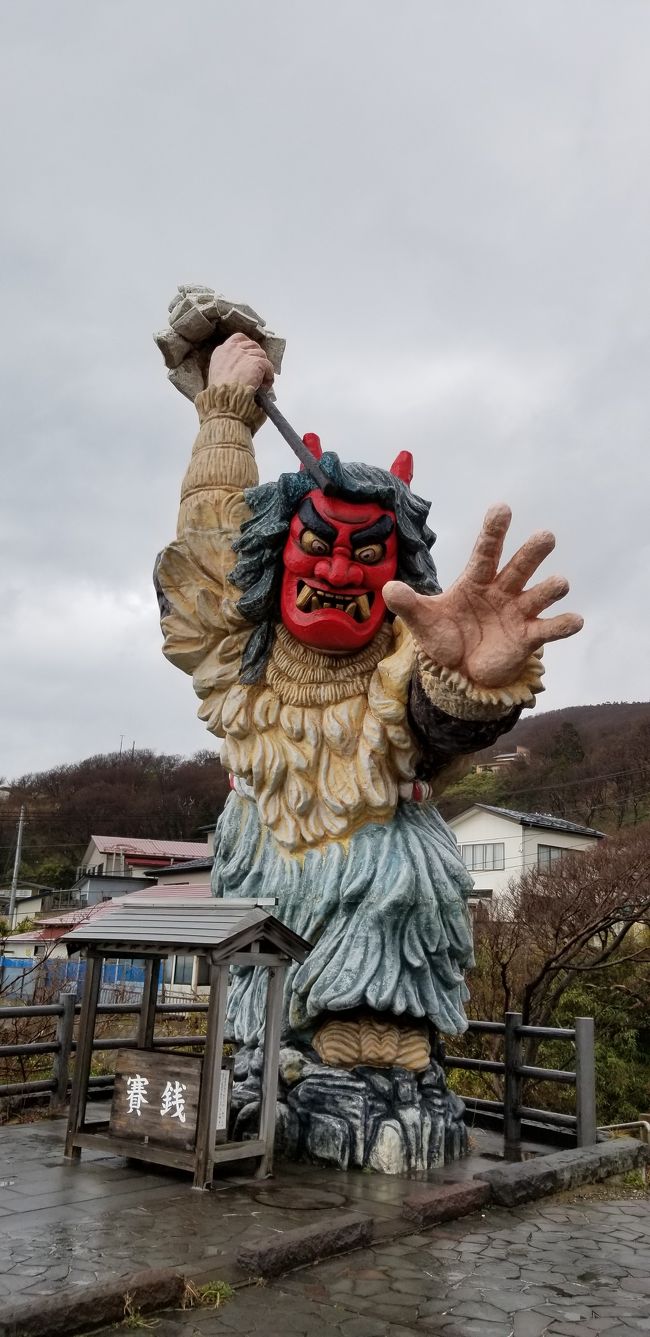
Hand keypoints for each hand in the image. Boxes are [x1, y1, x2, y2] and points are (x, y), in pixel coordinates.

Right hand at [208, 332, 273, 391]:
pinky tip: (264, 385)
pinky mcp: (257, 361)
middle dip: (257, 356)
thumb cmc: (220, 391)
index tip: (250, 354)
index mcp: (222, 351)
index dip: (247, 345)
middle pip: (252, 344)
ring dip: (263, 367)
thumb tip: (238, 369)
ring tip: (260, 381)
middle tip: (258, 369)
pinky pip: (268, 366)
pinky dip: (269, 376)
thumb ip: (227, 365)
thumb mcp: (216, 374)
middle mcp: (233, 348)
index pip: (238, 339)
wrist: (226, 397)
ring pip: (261, 355)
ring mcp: (245, 354)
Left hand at [383, 504, 582, 687]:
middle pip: (519, 566)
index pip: (485, 552)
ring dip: (550, 589)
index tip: (502, 508)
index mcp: (476, 581)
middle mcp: (502, 591)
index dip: (494, 532)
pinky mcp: (528, 637)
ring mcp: (518, 613)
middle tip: (546, 536)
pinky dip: (562, 625)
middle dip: (532, 553)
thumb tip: (387, 588)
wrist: (460, 671)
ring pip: (539, 594)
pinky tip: (574, 620)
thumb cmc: (445, 637)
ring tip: (559, 583)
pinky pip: (549, 629)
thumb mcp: (423, 622)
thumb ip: (409, 604)